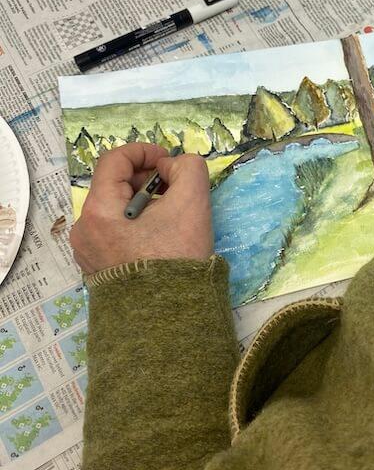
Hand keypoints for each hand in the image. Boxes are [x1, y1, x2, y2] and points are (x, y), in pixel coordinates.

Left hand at [70, 143, 213, 275]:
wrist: (168, 318)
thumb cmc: (176, 257)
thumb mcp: (193, 202)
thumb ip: (188, 168)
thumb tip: (171, 168)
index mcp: (98, 211)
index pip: (114, 160)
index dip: (144, 151)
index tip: (169, 160)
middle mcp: (84, 229)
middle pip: (114, 185)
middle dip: (147, 179)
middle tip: (175, 189)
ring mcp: (87, 250)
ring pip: (116, 208)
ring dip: (144, 202)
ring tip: (170, 215)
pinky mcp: (97, 267)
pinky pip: (114, 231)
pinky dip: (136, 223)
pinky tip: (159, 236)